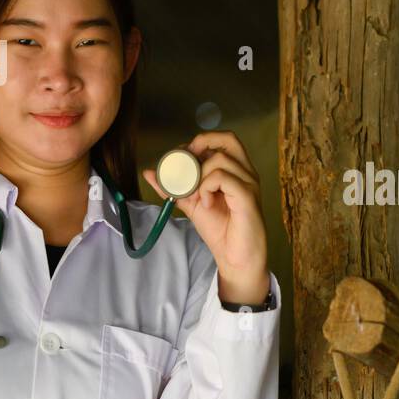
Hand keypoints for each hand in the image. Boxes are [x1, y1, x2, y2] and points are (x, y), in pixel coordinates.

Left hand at [143, 131, 270, 305]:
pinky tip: (205, 203)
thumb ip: (173, 188)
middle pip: (227, 139)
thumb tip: (149, 172)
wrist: (236, 259)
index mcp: (237, 171)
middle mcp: (246, 173)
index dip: (198, 143)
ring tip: (197, 197)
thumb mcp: (191, 204)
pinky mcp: (247, 196)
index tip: (180, 162)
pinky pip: (222, 177)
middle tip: (186, 167)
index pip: (222, 140)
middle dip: (200, 146)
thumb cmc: (221, 231)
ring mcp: (249, 183)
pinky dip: (206, 188)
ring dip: (199, 176)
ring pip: (219, 159)